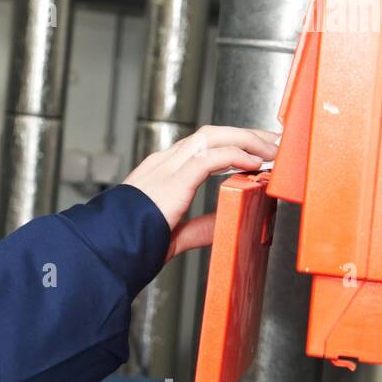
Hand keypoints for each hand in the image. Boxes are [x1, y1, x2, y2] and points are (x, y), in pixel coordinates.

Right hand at [121, 125, 279, 261]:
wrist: (106, 247)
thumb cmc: (131, 241)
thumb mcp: (176, 232)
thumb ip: (200, 227)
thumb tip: (224, 224)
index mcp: (162, 172)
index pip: (203, 146)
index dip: (234, 144)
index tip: (259, 152)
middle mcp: (165, 163)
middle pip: (213, 134)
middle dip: (246, 135)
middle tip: (274, 142)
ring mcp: (167, 167)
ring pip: (213, 136)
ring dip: (246, 139)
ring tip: (271, 149)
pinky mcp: (173, 179)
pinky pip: (210, 157)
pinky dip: (236, 155)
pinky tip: (253, 163)